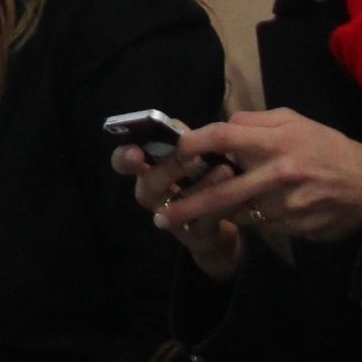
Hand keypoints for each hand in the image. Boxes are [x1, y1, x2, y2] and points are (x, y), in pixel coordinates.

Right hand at [110, 132, 245, 280]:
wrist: (215, 232)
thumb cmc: (197, 184)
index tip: (137, 151)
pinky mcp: (196, 237)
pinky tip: (238, 192)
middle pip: (149, 185)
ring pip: (181, 205)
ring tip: (225, 169)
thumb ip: (179, 143)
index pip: (122, 162)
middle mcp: (153, 197)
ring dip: (203, 186)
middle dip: (170, 170)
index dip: (124, 157)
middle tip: (193, 157)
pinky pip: (208, 221)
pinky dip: (224, 205)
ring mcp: (172, 220)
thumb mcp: (187, 160)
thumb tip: (175, 125)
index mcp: (147, 171)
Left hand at [154, 110, 361, 247]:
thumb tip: (218, 127)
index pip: (223, 138)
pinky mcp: (296, 229)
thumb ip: (252, 123)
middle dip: (188, 207)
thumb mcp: (292, 121)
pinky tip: (245, 217)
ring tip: (187, 220)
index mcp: (275, 142)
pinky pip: (263, 226)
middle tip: (160, 217)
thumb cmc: (325, 146)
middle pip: (222, 193)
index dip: (192, 145)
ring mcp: (288, 207)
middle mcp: (278, 175)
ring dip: (215, 218)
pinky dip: (250, 221)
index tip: (173, 153)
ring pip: (240, 214)